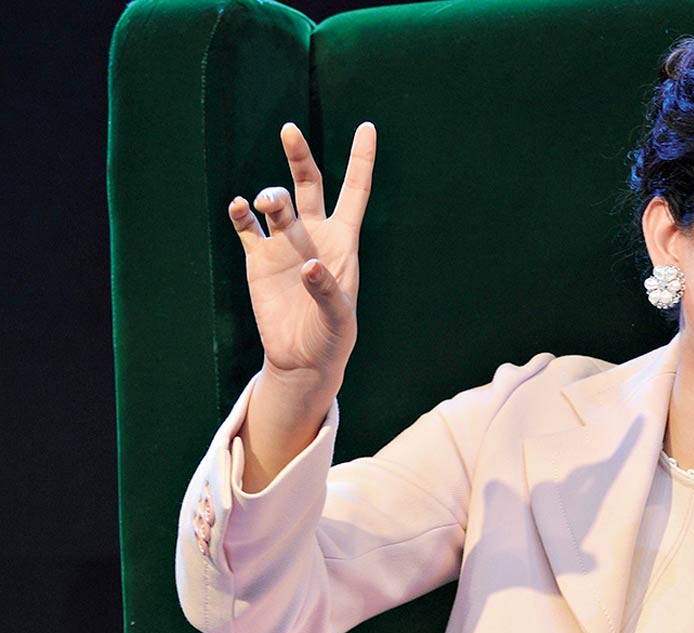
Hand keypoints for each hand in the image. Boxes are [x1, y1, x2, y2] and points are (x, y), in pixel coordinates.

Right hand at [230, 122, 376, 394]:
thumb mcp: (338, 318)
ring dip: (270, 197)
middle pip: (308, 184)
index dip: (361, 159)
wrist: (302, 357)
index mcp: (344, 241)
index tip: (367, 127)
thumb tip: (308, 266)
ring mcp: (284, 243)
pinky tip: (239, 207)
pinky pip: (247, 228)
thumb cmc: (332, 336)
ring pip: (276, 203)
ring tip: (265, 203)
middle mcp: (313, 233)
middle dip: (299, 156)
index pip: (355, 191)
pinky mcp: (259, 259)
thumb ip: (326, 291)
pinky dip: (241, 214)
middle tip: (289, 131)